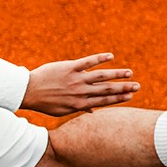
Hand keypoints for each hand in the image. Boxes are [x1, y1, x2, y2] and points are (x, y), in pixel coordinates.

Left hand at [22, 53, 138, 115]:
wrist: (28, 91)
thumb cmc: (45, 102)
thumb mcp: (62, 110)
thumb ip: (79, 108)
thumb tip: (92, 111)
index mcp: (79, 104)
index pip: (103, 101)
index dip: (118, 99)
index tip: (131, 96)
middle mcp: (80, 92)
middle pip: (106, 90)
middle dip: (123, 88)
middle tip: (137, 86)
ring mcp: (75, 79)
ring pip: (100, 76)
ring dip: (116, 74)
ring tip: (129, 73)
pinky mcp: (69, 68)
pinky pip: (87, 62)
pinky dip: (100, 58)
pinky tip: (111, 56)